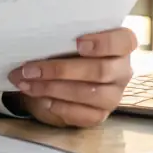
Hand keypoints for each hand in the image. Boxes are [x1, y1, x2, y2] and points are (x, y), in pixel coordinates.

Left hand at [7, 27, 137, 127]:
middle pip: (101, 70)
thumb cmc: (67, 50)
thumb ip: (64, 36)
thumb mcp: (67, 39)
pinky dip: (61, 107)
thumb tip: (36, 38)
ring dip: (54, 89)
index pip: (125, 41)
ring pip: (90, 93)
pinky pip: (85, 115)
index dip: (104, 42)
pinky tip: (42, 100)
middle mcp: (122, 71)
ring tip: (28, 84)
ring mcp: (114, 95)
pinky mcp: (102, 115)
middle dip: (61, 70)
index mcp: (120, 45)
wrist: (63, 79)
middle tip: (31, 69)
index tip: (78, 42)